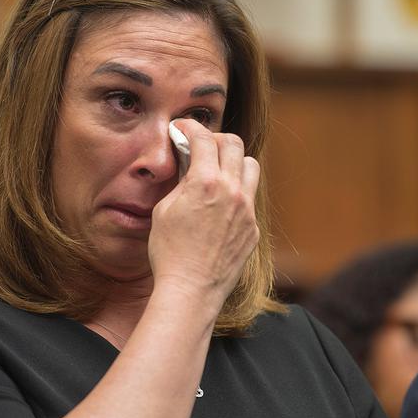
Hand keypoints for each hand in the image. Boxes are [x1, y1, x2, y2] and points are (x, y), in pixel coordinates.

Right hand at [148, 119, 260, 309]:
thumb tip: (189, 164)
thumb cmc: (169, 252)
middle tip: (201, 147)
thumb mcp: (164, 209)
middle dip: (215, 139)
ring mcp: (246, 210)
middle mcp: (232, 192)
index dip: (191, 128)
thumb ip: (181, 181)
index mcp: (206, 183)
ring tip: (218, 171)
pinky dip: (237, 191)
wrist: (191, 289)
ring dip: (234, 162)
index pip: (204, 139)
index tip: (182, 129)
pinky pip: (250, 198)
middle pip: (234, 144)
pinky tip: (222, 203)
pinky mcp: (253, 228)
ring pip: (250, 166)